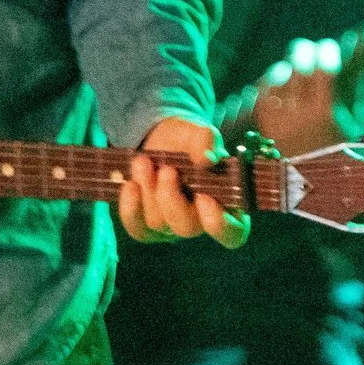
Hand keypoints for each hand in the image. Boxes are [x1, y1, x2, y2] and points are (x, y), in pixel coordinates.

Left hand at [118, 116, 250, 248]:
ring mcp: (171, 227)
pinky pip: (137, 228)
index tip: (204, 198)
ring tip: (144, 161)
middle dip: (171, 199)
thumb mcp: (199, 133)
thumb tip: (206, 159)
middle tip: (167, 170)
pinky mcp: (146, 228)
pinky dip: (130, 207)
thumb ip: (207, 141)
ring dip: (149, 190)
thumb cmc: (189, 140)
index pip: (233, 232)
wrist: (160, 140)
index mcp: (227, 203)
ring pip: (158, 223)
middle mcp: (200, 221)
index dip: (219, 224)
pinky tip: (130, 185)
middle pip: (187, 228)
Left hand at [250, 37, 357, 158]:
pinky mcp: (262, 121)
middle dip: (306, 52)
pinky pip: (263, 88)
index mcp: (323, 111)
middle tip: (312, 53)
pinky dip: (273, 81)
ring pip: (277, 73)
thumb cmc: (340, 151)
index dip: (326, 51)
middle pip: (296, 64)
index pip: (321, 67)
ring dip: (289, 67)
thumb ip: (358, 91)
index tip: (331, 48)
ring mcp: (276, 116)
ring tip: (299, 72)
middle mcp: (297, 113)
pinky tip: (283, 84)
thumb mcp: (356, 123)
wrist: (310, 184)